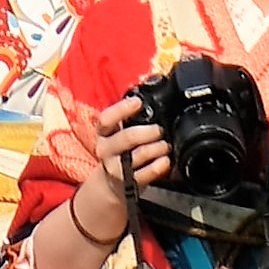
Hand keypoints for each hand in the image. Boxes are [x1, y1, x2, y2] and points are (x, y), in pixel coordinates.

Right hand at [71, 93, 176, 223]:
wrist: (112, 183)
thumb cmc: (119, 150)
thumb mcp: (116, 132)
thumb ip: (127, 113)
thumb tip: (142, 83)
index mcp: (102, 133)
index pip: (106, 119)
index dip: (122, 109)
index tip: (138, 102)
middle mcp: (106, 150)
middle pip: (127, 137)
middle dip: (148, 132)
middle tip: (160, 130)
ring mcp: (117, 168)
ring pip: (140, 155)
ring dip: (157, 148)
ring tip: (166, 145)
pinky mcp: (129, 185)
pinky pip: (147, 174)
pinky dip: (159, 166)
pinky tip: (166, 161)